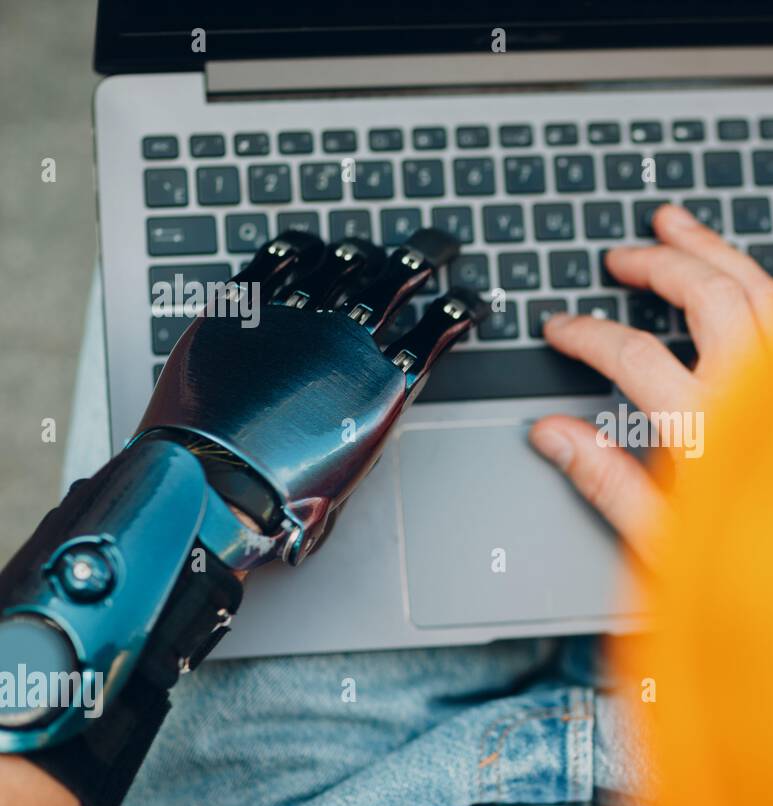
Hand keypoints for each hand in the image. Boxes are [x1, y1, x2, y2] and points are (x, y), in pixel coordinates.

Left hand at [138, 228, 484, 566]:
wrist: (212, 490)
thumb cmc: (278, 501)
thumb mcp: (347, 481)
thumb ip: (360, 440)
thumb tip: (356, 431)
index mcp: (380, 388)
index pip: (436, 331)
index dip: (461, 309)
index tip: (469, 299)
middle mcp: (344, 345)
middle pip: (397, 280)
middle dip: (424, 257)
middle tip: (437, 248)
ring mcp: (293, 322)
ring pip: (342, 266)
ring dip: (362, 254)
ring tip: (368, 251)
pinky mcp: (241, 313)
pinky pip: (275, 262)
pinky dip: (295, 248)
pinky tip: (305, 247)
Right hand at [529, 204, 772, 567]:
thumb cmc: (771, 579)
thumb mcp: (664, 545)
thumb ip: (607, 483)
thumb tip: (553, 436)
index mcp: (705, 429)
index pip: (631, 357)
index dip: (587, 336)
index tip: (561, 329)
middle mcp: (758, 390)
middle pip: (702, 299)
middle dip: (656, 266)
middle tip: (622, 258)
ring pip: (759, 288)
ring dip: (716, 249)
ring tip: (679, 226)